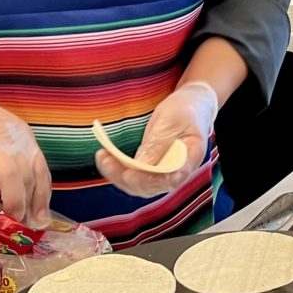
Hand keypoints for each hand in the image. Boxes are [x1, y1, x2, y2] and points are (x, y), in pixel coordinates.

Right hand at [0, 76, 51, 220]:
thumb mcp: (3, 141)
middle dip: (27, 204)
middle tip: (19, 222)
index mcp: (25, 139)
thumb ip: (13, 165)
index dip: (42, 198)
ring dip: (11, 197)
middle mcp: (12, 141)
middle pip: (28, 176)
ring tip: (5, 214)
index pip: (41, 172)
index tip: (40, 219)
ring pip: (9, 172)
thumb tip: (21, 200)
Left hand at [96, 80, 218, 197]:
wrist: (191, 107)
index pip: (173, 177)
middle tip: (107, 160)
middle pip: (152, 186)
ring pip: (139, 185)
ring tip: (102, 156)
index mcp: (191, 158)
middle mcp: (177, 172)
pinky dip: (117, 170)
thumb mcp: (173, 120)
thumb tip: (141, 165)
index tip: (131, 174)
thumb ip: (159, 143)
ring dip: (117, 175)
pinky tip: (104, 157)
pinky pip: (134, 177)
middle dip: (126, 177)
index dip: (152, 180)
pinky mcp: (151, 170)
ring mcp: (164, 174)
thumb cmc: (185, 110)